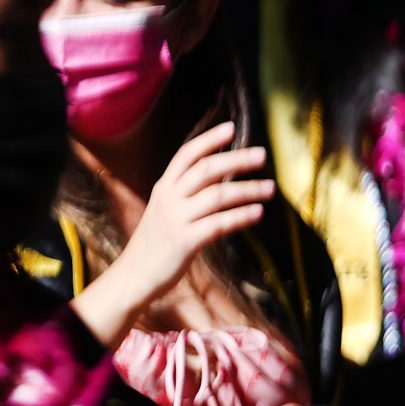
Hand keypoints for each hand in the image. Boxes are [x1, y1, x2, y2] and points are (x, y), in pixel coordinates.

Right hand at [72, 123, 275, 345]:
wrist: (133, 277)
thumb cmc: (155, 243)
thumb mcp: (165, 210)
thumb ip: (188, 192)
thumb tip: (223, 173)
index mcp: (164, 188)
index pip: (186, 155)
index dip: (209, 139)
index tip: (231, 128)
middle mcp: (169, 199)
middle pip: (206, 169)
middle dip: (237, 159)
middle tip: (263, 154)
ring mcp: (176, 220)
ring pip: (217, 195)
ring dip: (248, 189)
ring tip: (271, 188)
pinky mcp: (185, 242)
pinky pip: (219, 223)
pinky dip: (241, 216)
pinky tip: (258, 213)